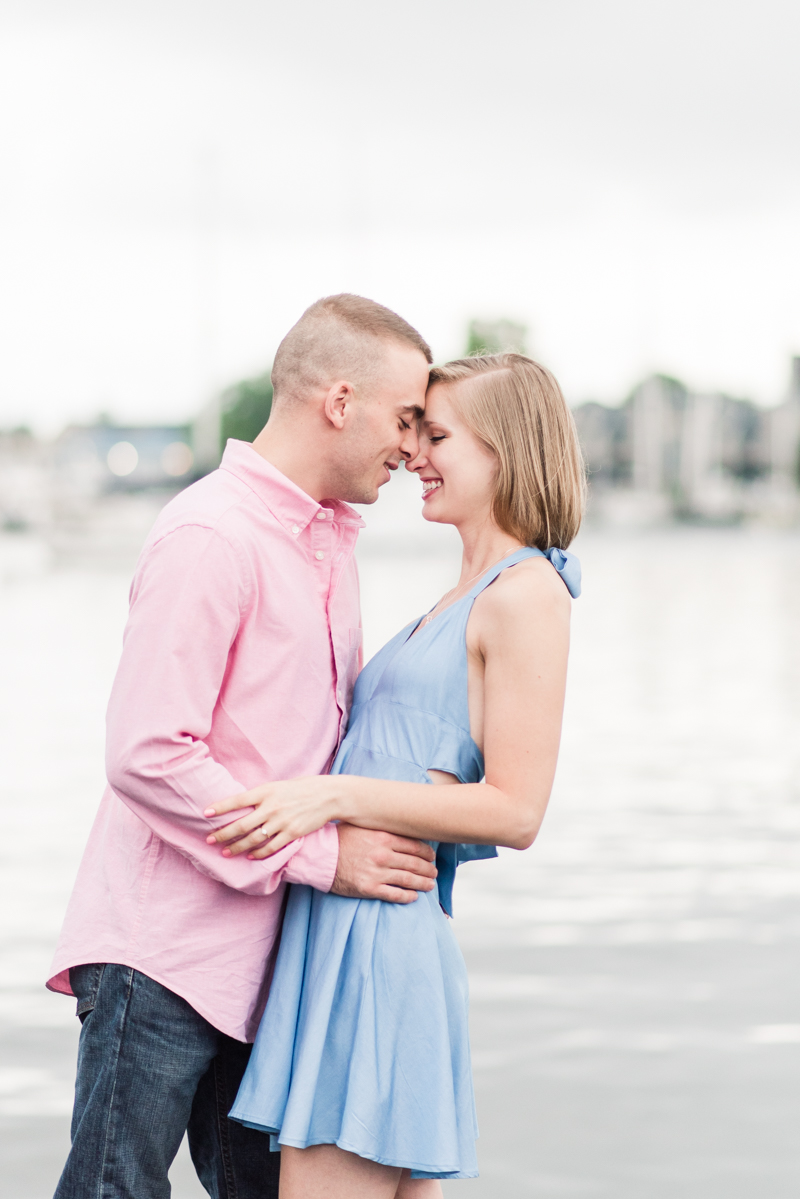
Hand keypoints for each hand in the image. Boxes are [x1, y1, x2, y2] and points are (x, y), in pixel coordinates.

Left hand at [204, 777, 337, 858]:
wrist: (328, 796)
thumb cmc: (301, 788)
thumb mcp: (278, 785)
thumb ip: (261, 796)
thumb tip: (241, 805)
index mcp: (266, 791)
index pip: (238, 800)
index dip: (220, 807)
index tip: (205, 814)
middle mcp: (272, 807)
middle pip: (241, 825)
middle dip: (223, 834)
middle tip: (209, 840)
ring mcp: (282, 822)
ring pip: (253, 840)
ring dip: (237, 848)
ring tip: (226, 852)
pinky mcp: (292, 834)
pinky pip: (271, 847)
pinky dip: (259, 854)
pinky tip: (250, 856)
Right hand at [331, 824, 436, 903]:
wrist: (320, 856)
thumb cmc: (340, 838)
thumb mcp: (363, 826)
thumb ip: (383, 828)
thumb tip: (401, 826)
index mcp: (384, 837)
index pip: (415, 846)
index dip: (427, 853)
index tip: (431, 856)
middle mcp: (383, 855)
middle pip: (415, 864)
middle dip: (428, 869)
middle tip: (434, 872)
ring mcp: (377, 873)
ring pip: (409, 880)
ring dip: (423, 883)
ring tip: (429, 885)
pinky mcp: (369, 889)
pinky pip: (395, 894)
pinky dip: (408, 896)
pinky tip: (414, 896)